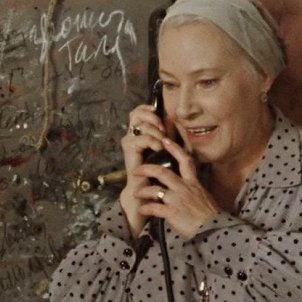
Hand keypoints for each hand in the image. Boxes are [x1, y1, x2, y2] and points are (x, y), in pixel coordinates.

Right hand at [119, 104, 167, 237]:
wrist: (148, 193)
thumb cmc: (158, 173)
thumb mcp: (166, 151)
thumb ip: (168, 135)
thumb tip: (172, 119)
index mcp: (142, 133)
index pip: (140, 111)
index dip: (148, 108)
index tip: (159, 110)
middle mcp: (133, 135)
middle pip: (135, 114)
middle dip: (151, 116)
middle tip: (162, 127)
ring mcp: (130, 143)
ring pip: (139, 126)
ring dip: (153, 130)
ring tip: (162, 140)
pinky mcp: (129, 152)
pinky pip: (139, 139)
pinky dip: (150, 140)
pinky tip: (158, 147)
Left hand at [133, 138, 219, 238]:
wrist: (215, 230)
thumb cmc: (211, 216)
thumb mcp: (205, 196)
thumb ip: (195, 190)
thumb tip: (188, 188)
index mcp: (193, 183)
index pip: (184, 160)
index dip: (174, 148)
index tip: (165, 140)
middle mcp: (184, 188)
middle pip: (162, 172)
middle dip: (146, 168)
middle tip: (137, 169)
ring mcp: (177, 200)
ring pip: (154, 190)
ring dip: (142, 191)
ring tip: (136, 193)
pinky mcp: (172, 213)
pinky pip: (153, 208)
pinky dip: (145, 208)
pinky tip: (142, 210)